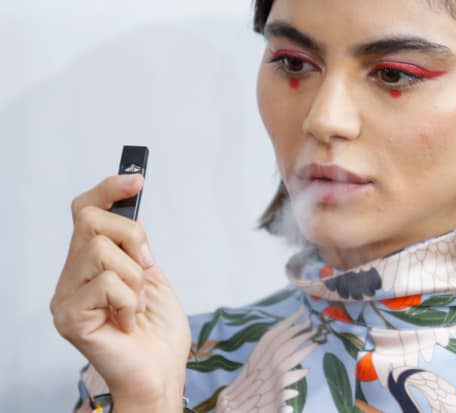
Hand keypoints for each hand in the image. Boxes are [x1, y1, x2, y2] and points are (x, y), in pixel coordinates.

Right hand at [50, 175, 190, 409]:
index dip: (108, 191)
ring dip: (135, 278)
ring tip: (136, 305)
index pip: (84, 213)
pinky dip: (130, 300)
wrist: (160, 372)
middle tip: (147, 267)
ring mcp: (66, 296)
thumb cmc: (157, 331)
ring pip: (102, 250)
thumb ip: (134, 246)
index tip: (137, 179)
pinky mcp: (69, 316)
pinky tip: (128, 321)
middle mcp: (71, 277)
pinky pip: (107, 282)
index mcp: (89, 265)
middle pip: (91, 221)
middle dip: (133, 237)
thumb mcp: (151, 276)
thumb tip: (128, 207)